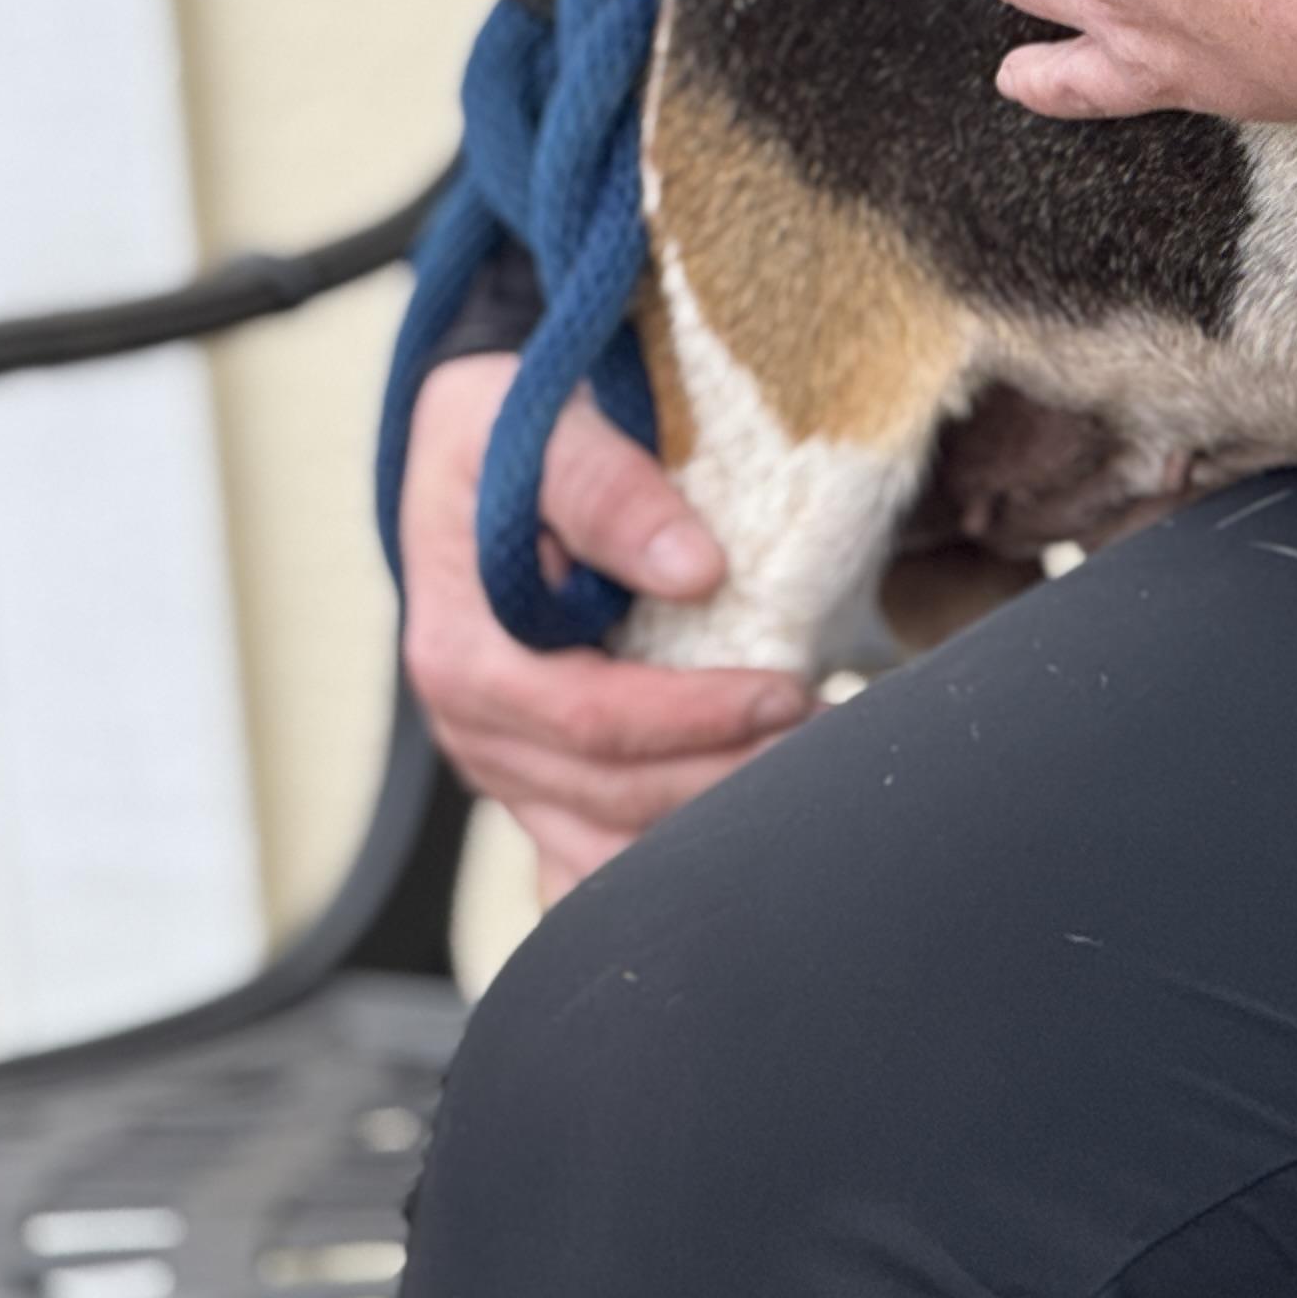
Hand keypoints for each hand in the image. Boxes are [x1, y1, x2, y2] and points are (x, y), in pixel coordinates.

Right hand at [397, 354, 809, 901]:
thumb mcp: (545, 430)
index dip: (698, 718)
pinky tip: (732, 858)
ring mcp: (499, 762)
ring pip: (601, 845)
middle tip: (830, 748)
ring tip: (804, 791)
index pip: (592, 719)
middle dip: (724, 780)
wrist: (467, 448)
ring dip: (703, 832)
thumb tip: (696, 571)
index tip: (790, 694)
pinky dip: (654, 867)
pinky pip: (585, 852)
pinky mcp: (531, 773)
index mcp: (466, 654)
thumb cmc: (507, 436)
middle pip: (608, 797)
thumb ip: (609, 493)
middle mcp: (473, 727)